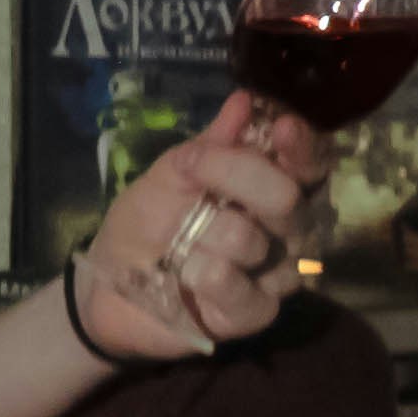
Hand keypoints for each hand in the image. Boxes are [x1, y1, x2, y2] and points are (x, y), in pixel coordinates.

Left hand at [82, 89, 329, 356]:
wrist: (108, 282)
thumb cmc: (146, 221)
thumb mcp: (170, 174)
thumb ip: (211, 144)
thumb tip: (245, 101)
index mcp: (269, 186)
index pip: (309, 164)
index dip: (302, 146)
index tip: (283, 128)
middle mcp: (284, 229)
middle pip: (292, 201)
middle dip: (241, 186)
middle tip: (201, 189)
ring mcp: (273, 274)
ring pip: (258, 244)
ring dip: (205, 237)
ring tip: (178, 244)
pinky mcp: (255, 315)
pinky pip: (246, 293)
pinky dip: (208, 278)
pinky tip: (187, 275)